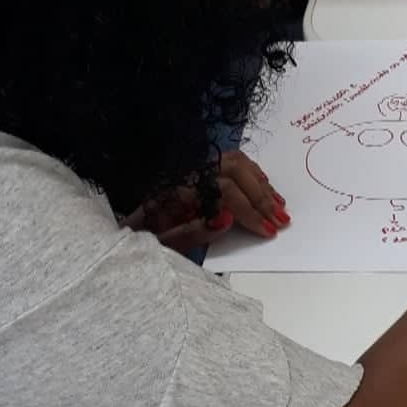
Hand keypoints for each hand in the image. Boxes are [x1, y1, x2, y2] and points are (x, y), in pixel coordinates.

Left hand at [124, 150, 289, 252]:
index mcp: (175, 190)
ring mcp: (193, 168)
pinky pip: (230, 162)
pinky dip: (253, 175)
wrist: (126, 230)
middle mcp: (186, 173)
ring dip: (261, 184)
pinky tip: (265, 189)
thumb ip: (192, 232)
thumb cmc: (143, 240)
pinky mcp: (199, 171)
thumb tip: (226, 219)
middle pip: (233, 169)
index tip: (266, 230)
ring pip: (235, 162)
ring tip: (279, 207)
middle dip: (261, 197)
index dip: (248, 210)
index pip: (223, 190)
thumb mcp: (162, 245)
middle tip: (280, 220)